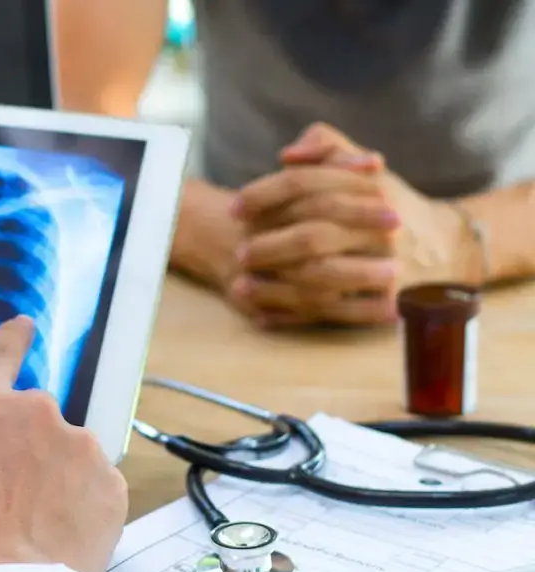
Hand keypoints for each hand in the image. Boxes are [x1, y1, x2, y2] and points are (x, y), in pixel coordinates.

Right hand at [0, 315, 127, 571]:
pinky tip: (63, 538)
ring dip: (61, 483)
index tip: (24, 325)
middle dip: (33, 454)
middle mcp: (35, 412)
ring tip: (37, 530)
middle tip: (17, 503)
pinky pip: (98, 488)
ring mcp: (79, 443)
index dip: (12, 340)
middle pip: (38, 424)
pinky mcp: (111, 478)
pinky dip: (85, 509)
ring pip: (72, 458)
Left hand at [230, 123, 465, 327]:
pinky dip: (293, 316)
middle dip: (269, 246)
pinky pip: (331, 313)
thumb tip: (287, 156)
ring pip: (319, 279)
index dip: (264, 194)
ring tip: (240, 287)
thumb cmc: (388, 205)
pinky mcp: (381, 303)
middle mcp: (378, 229)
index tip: (234, 206)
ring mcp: (382, 268)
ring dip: (274, 286)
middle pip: (312, 237)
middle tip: (239, 253)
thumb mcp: (364, 168)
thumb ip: (328, 147)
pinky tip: (263, 315)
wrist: (444, 249)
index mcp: (369, 190)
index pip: (307, 187)